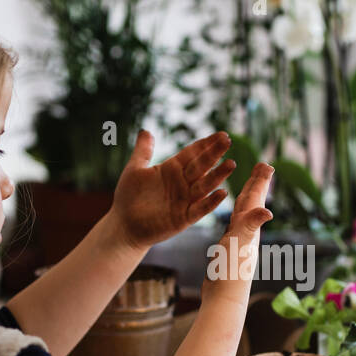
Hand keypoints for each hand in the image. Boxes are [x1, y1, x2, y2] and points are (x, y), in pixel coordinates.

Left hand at [111, 130, 235, 250]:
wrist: (124, 225)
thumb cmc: (128, 197)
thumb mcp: (135, 170)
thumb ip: (143, 151)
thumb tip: (146, 131)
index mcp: (172, 169)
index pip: (192, 153)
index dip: (205, 144)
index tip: (221, 134)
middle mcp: (182, 183)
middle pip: (201, 166)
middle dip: (214, 153)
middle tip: (227, 140)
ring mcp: (184, 200)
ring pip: (204, 185)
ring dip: (218, 176)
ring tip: (231, 164)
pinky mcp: (183, 218)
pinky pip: (200, 209)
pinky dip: (211, 202)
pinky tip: (222, 193)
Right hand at [201, 161, 274, 306]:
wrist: (224, 299)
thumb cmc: (231, 272)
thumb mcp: (240, 243)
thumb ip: (250, 224)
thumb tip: (267, 211)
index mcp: (248, 227)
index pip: (254, 198)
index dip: (260, 181)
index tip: (267, 164)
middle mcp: (246, 232)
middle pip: (252, 202)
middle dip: (257, 184)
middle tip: (264, 166)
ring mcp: (239, 241)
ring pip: (244, 214)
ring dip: (247, 198)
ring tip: (249, 187)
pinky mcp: (230, 250)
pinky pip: (233, 226)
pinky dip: (235, 217)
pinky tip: (233, 220)